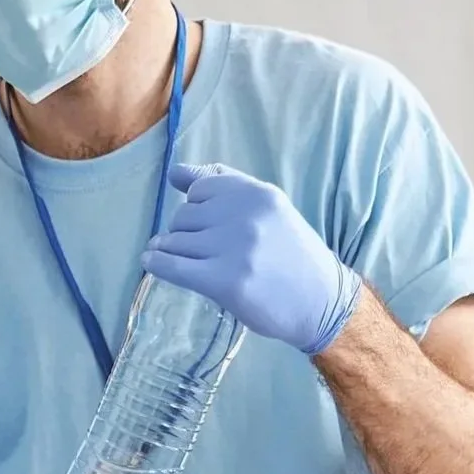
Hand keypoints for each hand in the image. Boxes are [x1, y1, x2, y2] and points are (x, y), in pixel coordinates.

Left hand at [144, 162, 362, 353]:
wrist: (321, 301)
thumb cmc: (291, 256)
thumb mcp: (268, 210)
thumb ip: (226, 187)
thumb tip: (175, 172)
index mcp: (257, 193)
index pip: (200, 188)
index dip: (196, 206)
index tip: (203, 223)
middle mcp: (245, 215)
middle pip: (183, 215)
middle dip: (185, 232)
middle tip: (202, 251)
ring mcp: (234, 248)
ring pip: (175, 241)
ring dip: (170, 250)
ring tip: (181, 260)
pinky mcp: (224, 280)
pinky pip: (172, 266)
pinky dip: (156, 264)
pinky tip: (152, 263)